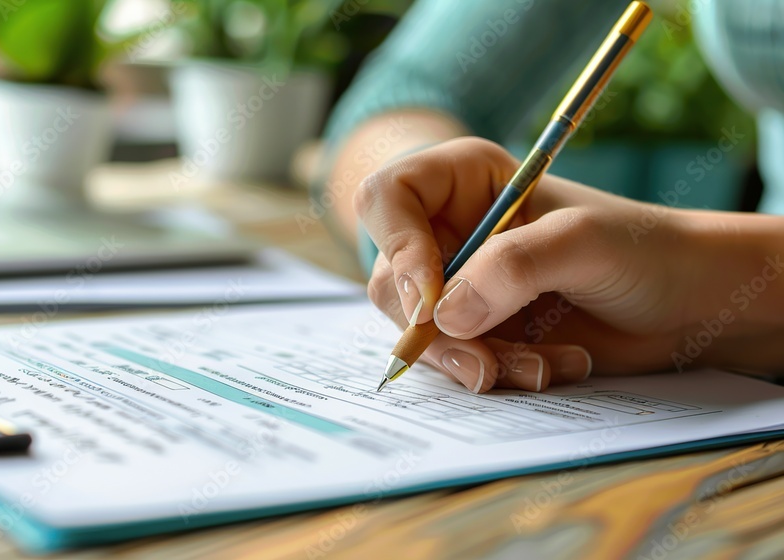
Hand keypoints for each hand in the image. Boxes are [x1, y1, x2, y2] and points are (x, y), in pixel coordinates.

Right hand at [355, 137, 719, 392]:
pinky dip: (495, 373)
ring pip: (420, 330)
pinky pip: (455, 360)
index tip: (433, 300)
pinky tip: (553, 366)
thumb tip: (443, 316)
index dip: (397, 247)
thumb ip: (512, 267)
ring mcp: (462, 285)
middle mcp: (451, 231)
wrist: (690, 304)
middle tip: (482, 363)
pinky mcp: (480, 330)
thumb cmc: (647, 249)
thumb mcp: (582, 242)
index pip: (387, 199)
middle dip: (434, 330)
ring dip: (473, 359)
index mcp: (463, 181)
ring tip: (540, 367)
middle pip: (393, 279)